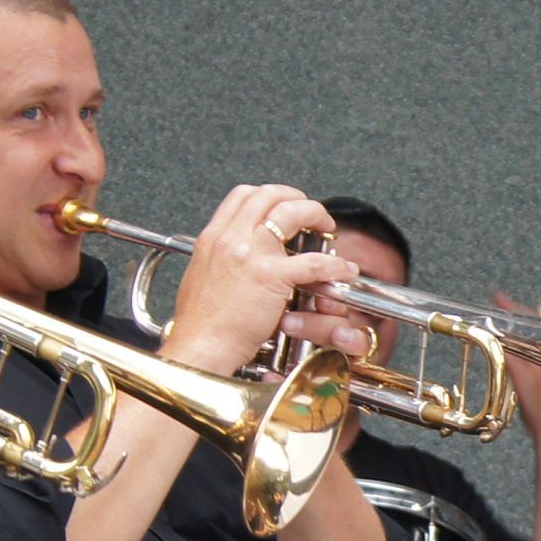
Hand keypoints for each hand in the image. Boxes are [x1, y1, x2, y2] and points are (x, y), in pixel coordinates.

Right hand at [164, 184, 362, 373]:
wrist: (200, 345)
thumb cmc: (199, 323)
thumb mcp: (200, 275)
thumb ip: (219, 258)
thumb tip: (233, 256)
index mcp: (213, 236)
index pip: (243, 195)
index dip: (269, 194)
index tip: (282, 204)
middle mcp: (230, 237)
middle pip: (269, 194)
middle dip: (297, 198)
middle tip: (310, 212)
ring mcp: (251, 253)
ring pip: (293, 212)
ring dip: (317, 215)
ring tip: (328, 228)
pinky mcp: (271, 276)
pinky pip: (313, 262)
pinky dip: (334, 265)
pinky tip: (342, 270)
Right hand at [494, 290, 540, 436]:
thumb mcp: (523, 379)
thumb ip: (512, 357)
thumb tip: (498, 338)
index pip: (529, 322)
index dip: (512, 309)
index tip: (497, 298)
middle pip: (528, 329)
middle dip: (511, 317)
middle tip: (494, 308)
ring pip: (527, 341)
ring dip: (511, 332)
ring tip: (496, 324)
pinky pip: (526, 353)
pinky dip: (513, 346)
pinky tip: (505, 350)